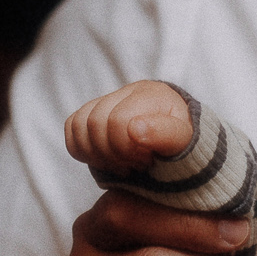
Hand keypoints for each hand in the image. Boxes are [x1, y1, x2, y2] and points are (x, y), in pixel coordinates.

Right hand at [64, 81, 195, 172]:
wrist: (182, 141)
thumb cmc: (183, 143)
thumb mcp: (184, 141)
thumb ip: (165, 134)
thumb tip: (135, 129)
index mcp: (152, 94)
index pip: (118, 121)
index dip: (126, 149)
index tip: (147, 160)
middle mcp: (129, 90)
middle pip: (96, 123)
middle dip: (113, 153)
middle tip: (136, 165)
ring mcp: (110, 99)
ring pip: (80, 125)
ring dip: (97, 154)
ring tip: (123, 164)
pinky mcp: (94, 112)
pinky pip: (72, 126)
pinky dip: (82, 148)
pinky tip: (107, 159)